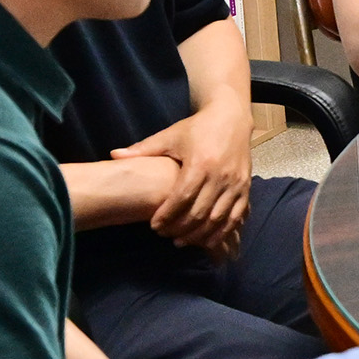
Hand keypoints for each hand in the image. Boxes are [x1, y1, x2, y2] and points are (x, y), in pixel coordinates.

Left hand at [114, 100, 252, 255]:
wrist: (231, 117)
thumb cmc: (197, 128)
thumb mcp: (169, 136)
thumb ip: (143, 149)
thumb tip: (113, 155)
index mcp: (200, 163)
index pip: (182, 198)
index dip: (167, 215)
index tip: (154, 226)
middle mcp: (220, 176)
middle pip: (199, 213)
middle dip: (180, 229)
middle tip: (166, 235)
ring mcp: (236, 183)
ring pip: (218, 219)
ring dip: (199, 234)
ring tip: (182, 241)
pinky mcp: (245, 187)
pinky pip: (236, 216)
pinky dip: (222, 232)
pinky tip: (207, 239)